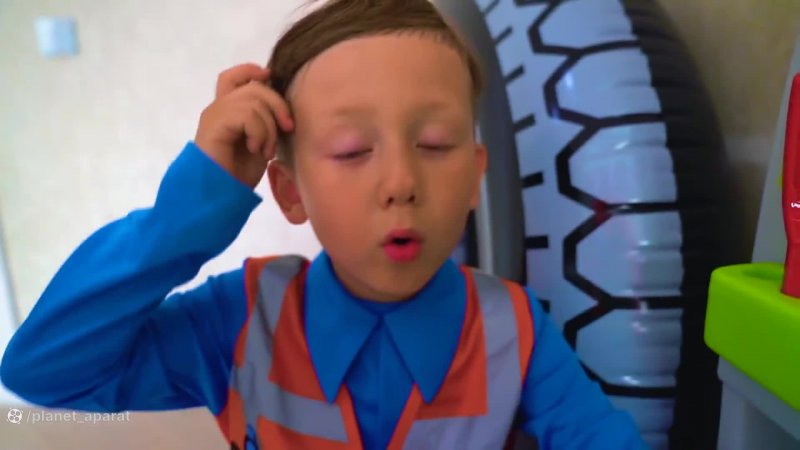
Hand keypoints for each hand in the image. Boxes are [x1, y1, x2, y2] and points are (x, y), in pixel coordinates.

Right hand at [194, 63, 293, 188]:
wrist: (221, 194)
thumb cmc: (239, 173)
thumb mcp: (260, 141)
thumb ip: (264, 119)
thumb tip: (281, 101)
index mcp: (226, 110)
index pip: (233, 76)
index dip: (251, 70)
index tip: (270, 77)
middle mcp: (218, 107)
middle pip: (254, 85)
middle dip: (278, 105)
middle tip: (287, 128)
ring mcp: (215, 114)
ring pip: (254, 101)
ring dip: (269, 128)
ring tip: (266, 150)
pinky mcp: (215, 124)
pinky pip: (247, 115)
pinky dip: (260, 133)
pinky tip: (256, 150)